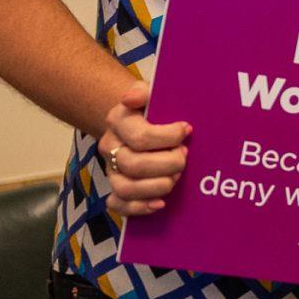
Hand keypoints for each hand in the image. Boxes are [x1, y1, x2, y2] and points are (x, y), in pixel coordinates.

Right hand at [101, 83, 189, 216]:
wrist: (136, 118)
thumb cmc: (151, 107)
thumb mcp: (151, 91)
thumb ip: (143, 91)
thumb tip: (132, 97)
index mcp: (117, 121)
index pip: (141, 137)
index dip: (168, 137)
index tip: (187, 130)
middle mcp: (110, 147)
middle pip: (134, 164)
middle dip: (167, 164)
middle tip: (185, 156)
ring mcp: (111, 169)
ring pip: (126, 187)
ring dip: (157, 186)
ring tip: (176, 176)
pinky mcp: (116, 187)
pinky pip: (118, 205)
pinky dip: (139, 208)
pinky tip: (160, 204)